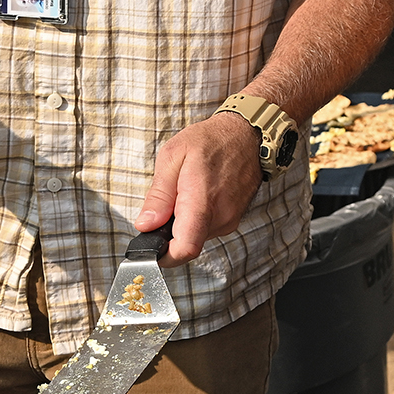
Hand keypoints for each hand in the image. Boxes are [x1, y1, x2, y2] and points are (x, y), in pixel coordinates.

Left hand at [139, 114, 264, 262]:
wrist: (247, 135)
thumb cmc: (211, 140)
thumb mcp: (172, 156)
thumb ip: (158, 195)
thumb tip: (145, 225)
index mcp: (202, 201)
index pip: (184, 249)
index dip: (163, 257)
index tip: (150, 248)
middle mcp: (220, 217)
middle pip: (185, 244)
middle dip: (169, 232)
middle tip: (167, 202)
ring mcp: (230, 220)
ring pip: (196, 236)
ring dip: (184, 222)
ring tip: (186, 191)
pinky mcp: (234, 219)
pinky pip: (207, 228)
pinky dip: (196, 218)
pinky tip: (199, 194)